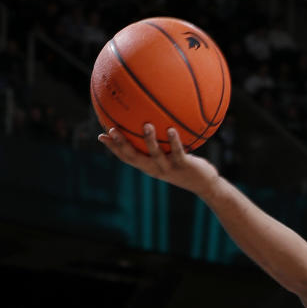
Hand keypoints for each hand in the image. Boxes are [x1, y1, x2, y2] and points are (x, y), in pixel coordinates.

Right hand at [98, 123, 218, 195]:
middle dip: (121, 145)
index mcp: (149, 165)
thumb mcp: (169, 156)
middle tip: (111, 130)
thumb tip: (150, 124)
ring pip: (156, 155)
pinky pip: (177, 152)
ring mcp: (169, 167)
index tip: (101, 135)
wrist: (205, 184)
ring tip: (146, 125)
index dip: (113, 148)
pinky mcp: (184, 166)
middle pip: (134, 158)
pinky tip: (171, 129)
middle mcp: (156, 168)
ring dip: (150, 140)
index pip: (127, 158)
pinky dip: (174, 141)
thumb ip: (159, 144)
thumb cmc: (185, 166)